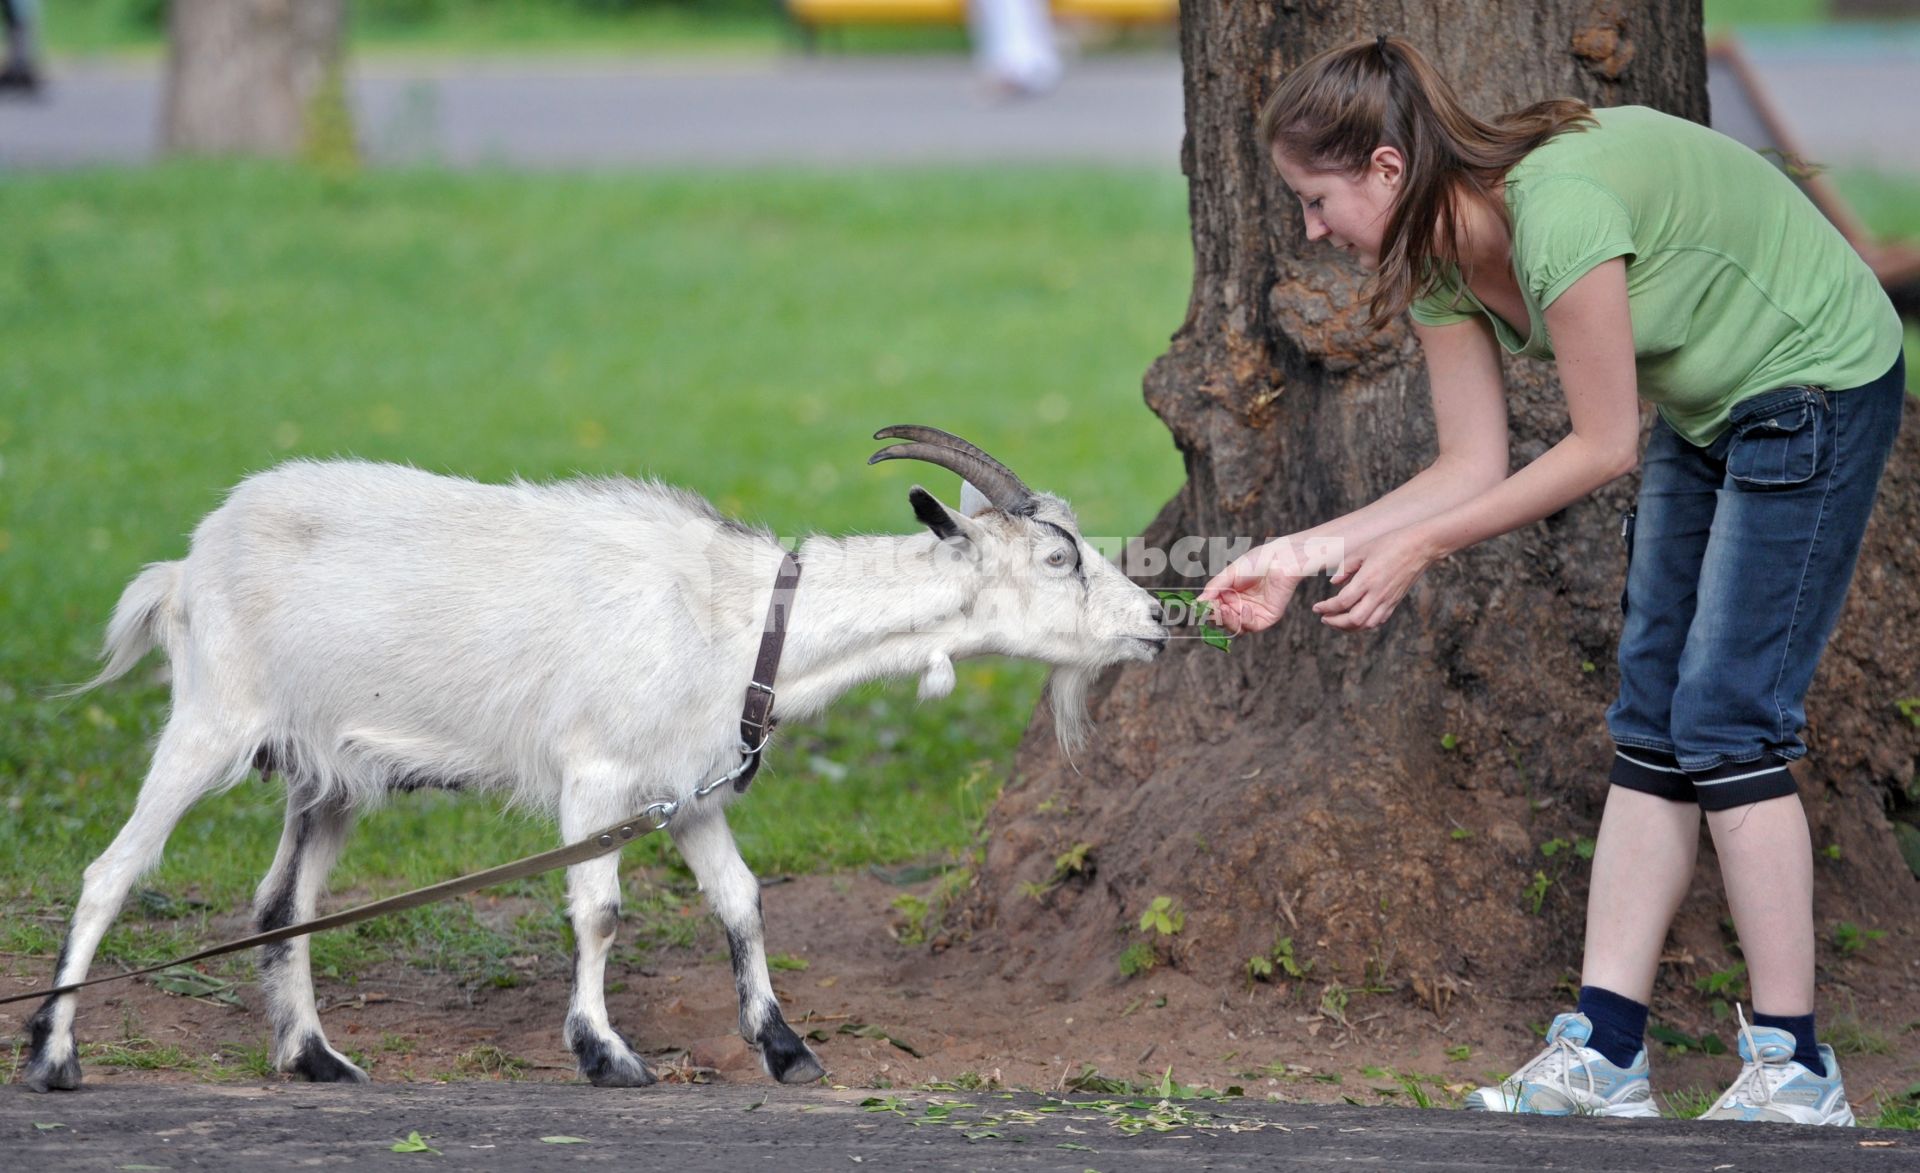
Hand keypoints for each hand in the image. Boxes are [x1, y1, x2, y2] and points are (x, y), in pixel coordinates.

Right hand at [1198, 539, 1307, 634]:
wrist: (1279, 560)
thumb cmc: (1256, 562)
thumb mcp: (1229, 574)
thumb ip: (1214, 588)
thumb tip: (1198, 602)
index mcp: (1229, 595)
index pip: (1214, 608)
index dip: (1208, 609)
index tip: (1202, 606)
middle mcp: (1239, 606)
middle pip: (1223, 620)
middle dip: (1217, 616)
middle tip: (1214, 608)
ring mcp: (1252, 613)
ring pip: (1235, 627)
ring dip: (1228, 620)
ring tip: (1224, 609)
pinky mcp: (1265, 618)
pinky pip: (1251, 626)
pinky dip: (1245, 621)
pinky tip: (1245, 608)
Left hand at [1311, 526, 1439, 630]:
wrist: (1421, 546)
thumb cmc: (1391, 543)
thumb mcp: (1363, 550)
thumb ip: (1346, 567)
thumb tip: (1333, 584)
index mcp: (1367, 579)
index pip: (1342, 602)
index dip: (1326, 608)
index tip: (1316, 607)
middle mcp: (1378, 594)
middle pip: (1353, 620)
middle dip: (1335, 623)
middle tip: (1324, 618)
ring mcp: (1388, 600)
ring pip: (1367, 624)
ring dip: (1349, 627)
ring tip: (1337, 621)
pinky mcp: (1396, 601)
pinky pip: (1379, 620)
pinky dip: (1365, 623)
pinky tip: (1357, 618)